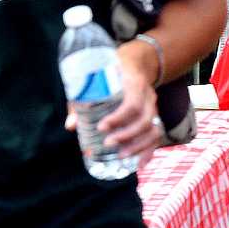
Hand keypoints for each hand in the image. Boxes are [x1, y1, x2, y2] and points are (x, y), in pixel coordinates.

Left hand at [83, 38, 163, 159]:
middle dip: (127, 135)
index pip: (133, 104)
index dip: (118, 118)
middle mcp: (148, 96)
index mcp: (135, 83)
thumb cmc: (112, 72)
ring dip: (139, 145)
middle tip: (107, 144)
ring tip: (121, 155)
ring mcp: (154, 107)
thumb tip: (70, 126)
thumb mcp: (97, 80)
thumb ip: (83, 101)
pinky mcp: (154, 117)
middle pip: (145, 120)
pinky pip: (157, 135)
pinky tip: (140, 163)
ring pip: (154, 129)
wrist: (136, 64)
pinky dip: (149, 151)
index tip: (101, 127)